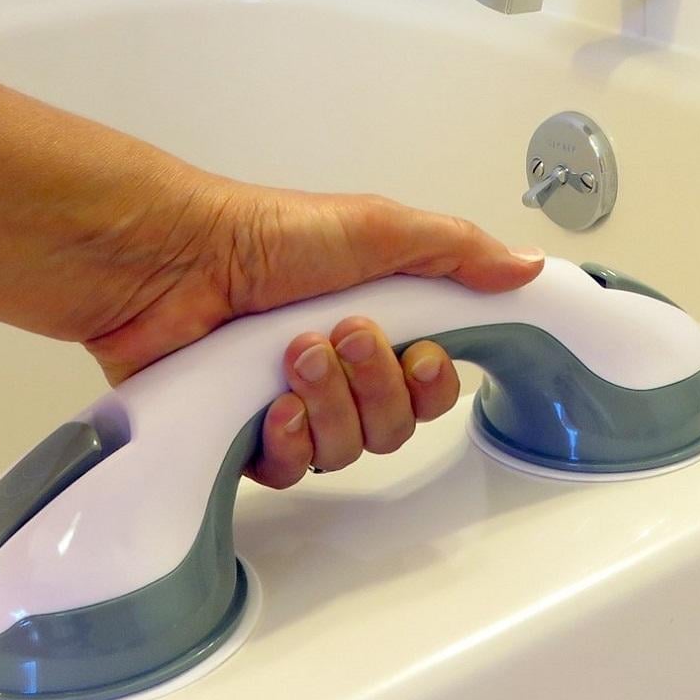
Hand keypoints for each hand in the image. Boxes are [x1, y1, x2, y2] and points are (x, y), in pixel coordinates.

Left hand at [83, 176, 542, 486]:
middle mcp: (336, 370)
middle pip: (393, 428)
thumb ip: (457, 251)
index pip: (430, 390)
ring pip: (345, 451)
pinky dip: (289, 442)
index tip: (417, 351)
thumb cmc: (266, 235)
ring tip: (294, 356)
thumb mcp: (377, 229)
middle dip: (375, 387)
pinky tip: (273, 408)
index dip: (431, 386)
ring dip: (330, 405)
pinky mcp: (244, 432)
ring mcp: (290, 402)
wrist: (173, 259)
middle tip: (340, 335)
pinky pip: (290, 470)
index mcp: (373, 325)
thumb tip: (525, 267)